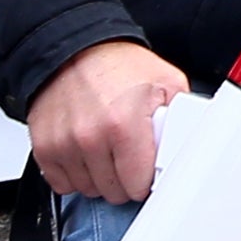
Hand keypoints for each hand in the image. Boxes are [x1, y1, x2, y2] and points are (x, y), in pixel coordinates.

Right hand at [28, 39, 193, 202]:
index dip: (147, 178)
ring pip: (89, 190)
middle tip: (127, 153)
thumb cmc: (118, 66)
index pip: (139, 186)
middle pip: (114, 192)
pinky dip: (74, 174)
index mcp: (124, 124)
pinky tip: (84, 153)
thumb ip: (182, 116)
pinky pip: (62, 184)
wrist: (75, 48)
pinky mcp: (44, 147)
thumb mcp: (166, 82)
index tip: (147, 167)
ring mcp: (64, 144)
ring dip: (99, 177)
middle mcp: (91, 137)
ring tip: (106, 148)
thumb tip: (196, 141)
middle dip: (125, 178)